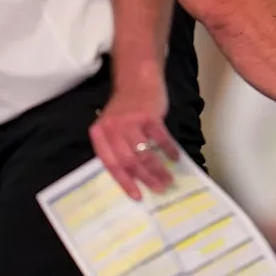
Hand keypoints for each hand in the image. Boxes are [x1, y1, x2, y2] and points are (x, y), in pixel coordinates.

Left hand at [89, 67, 178, 200]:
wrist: (138, 79)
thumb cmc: (126, 107)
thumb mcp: (112, 126)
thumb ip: (117, 147)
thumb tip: (134, 175)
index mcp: (100, 134)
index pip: (110, 164)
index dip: (124, 182)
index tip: (137, 196)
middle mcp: (112, 129)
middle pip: (129, 161)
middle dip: (146, 179)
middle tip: (159, 188)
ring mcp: (130, 122)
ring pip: (144, 153)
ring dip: (158, 169)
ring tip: (168, 179)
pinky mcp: (148, 115)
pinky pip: (160, 138)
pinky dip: (169, 150)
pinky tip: (175, 158)